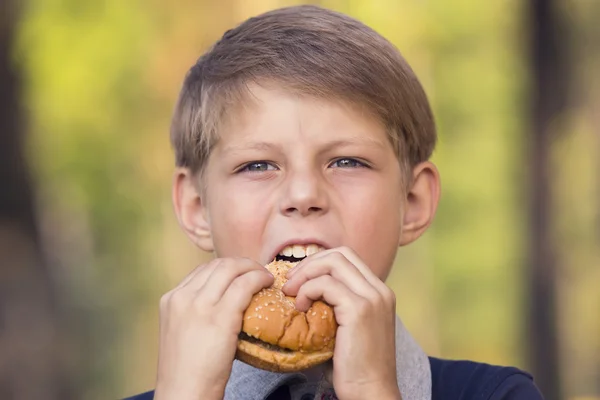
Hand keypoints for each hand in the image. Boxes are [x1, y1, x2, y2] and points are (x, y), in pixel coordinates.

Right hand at [154, 258, 273, 399]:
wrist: (185, 393)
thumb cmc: (188, 370)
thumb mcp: (182, 331)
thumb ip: (195, 310)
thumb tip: (222, 298)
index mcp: (171, 300)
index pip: (202, 270)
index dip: (225, 268)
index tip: (240, 274)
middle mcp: (182, 297)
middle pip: (217, 265)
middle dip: (241, 264)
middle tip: (256, 271)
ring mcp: (199, 305)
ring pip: (231, 269)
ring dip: (252, 268)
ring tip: (264, 276)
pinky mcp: (220, 316)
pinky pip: (244, 285)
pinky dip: (259, 279)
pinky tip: (266, 284)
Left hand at [282, 247, 400, 399]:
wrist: (371, 393)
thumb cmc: (354, 367)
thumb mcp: (347, 327)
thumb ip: (336, 305)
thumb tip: (305, 290)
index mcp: (379, 291)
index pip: (347, 257)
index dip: (319, 262)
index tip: (299, 280)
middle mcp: (379, 289)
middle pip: (340, 254)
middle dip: (309, 264)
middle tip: (290, 284)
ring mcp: (372, 298)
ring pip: (333, 263)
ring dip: (305, 275)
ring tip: (292, 295)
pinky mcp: (360, 310)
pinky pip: (326, 284)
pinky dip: (307, 290)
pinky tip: (300, 307)